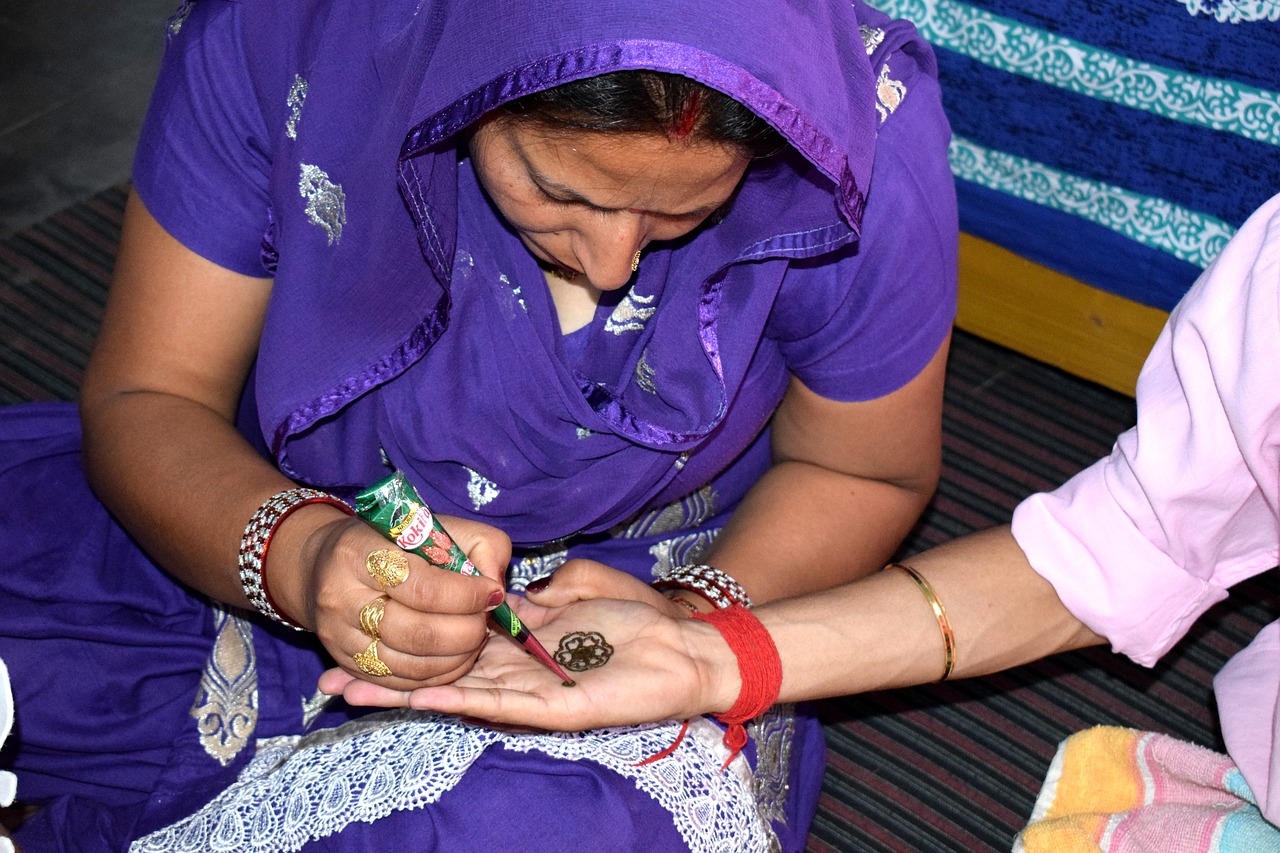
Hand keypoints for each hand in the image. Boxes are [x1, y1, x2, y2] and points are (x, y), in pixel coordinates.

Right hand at [285, 508, 511, 690]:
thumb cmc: (392, 541)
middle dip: (465, 633)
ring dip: (455, 659)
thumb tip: (495, 587)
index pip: (422, 587)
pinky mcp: (344, 662)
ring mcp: (338, 636)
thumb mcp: (435, 525)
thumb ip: (477, 545)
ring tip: (474, 639)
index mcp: (360, 553)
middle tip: (485, 622)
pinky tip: (454, 659)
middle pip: (417, 634)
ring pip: (409, 666)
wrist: (326, 563)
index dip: (465, 596)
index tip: (491, 593)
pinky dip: (434, 678)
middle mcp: (341, 598)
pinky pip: (397, 683)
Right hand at [321, 561, 740, 727]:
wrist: (684, 645)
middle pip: (439, 680)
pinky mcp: (555, 709)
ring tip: (354, 694)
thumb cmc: (633, 619)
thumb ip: (535, 596)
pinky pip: (501, 705)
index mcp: (518, 649)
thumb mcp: (574, 592)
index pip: (451, 650)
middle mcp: (516, 676)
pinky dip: (459, 702)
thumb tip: (501, 591)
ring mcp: (532, 696)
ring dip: (405, 697)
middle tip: (328, 683)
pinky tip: (420, 699)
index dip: (407, 647)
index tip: (361, 641)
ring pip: (457, 697)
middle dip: (386, 681)